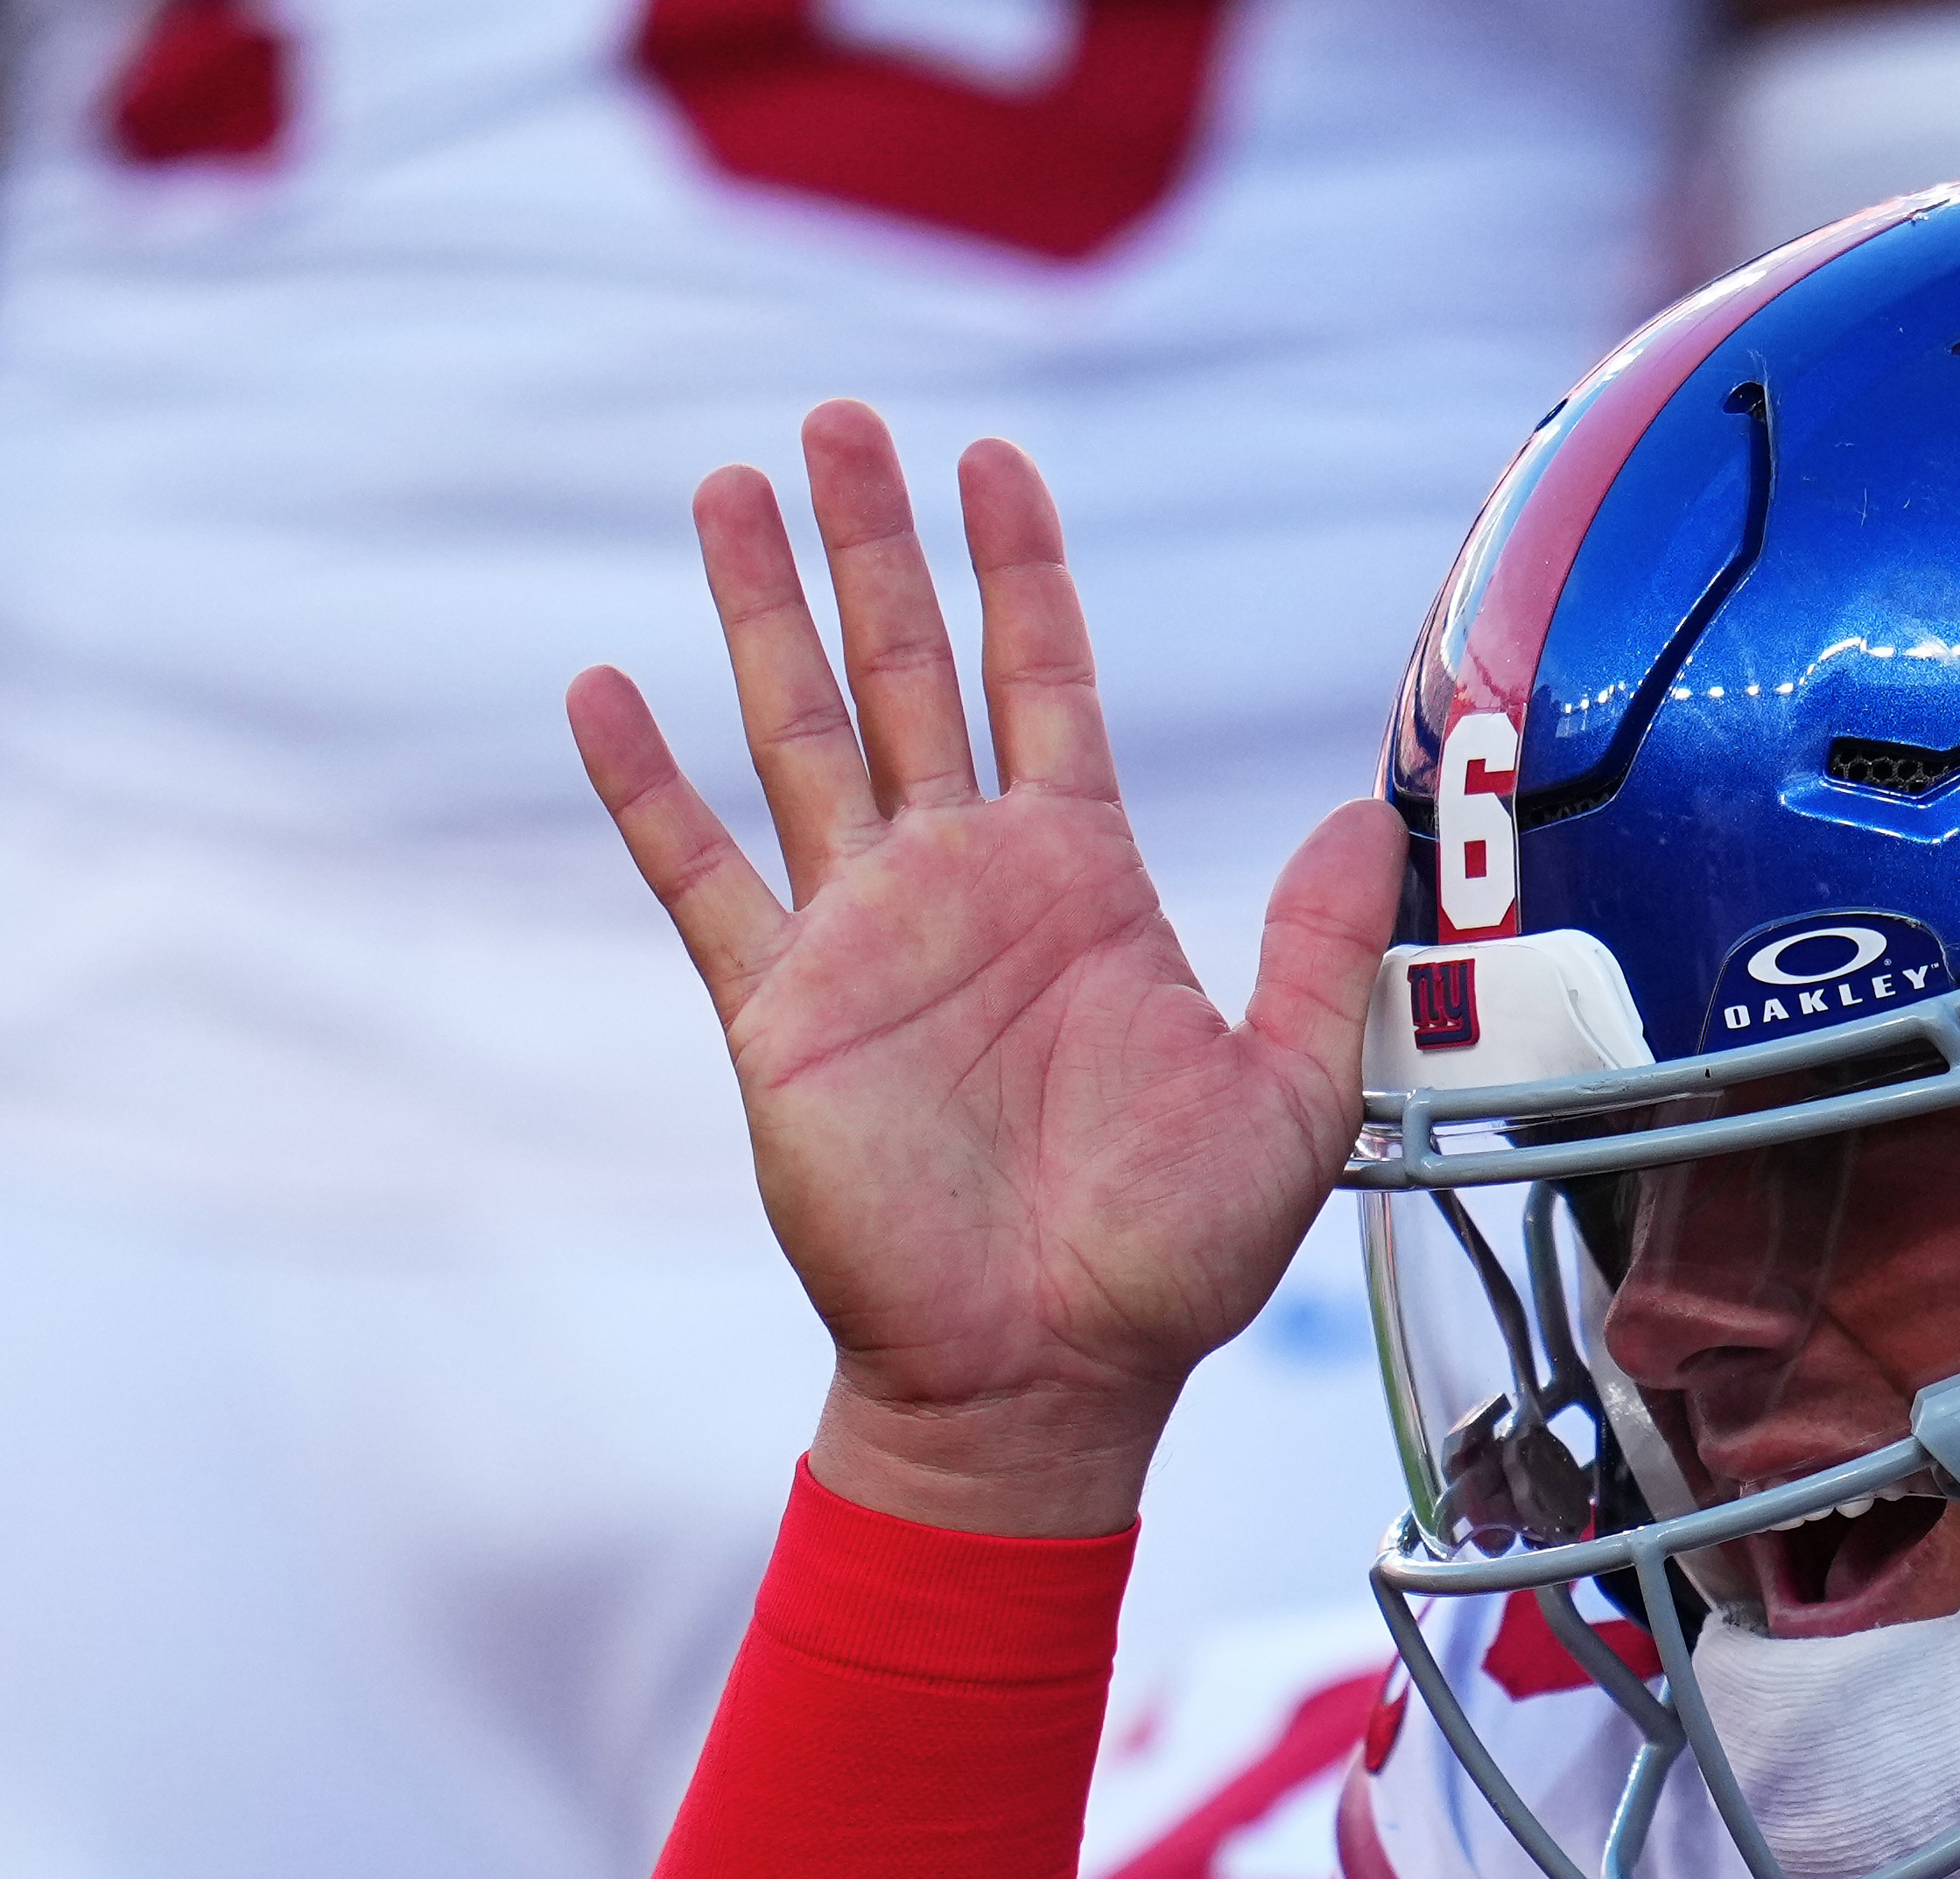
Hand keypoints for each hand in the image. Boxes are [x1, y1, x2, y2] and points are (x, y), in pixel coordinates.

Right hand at [569, 404, 1388, 1539]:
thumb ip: (1322, 953)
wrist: (1046, 1378)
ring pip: (798, 733)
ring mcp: (865, 938)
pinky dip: (646, 787)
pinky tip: (600, 691)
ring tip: (728, 487)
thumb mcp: (1295, 1098)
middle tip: (841, 420)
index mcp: (1084, 884)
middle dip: (875, 546)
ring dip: (761, 611)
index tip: (996, 461)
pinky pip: (699, 876)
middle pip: (909, 670)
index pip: (1048, 683)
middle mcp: (966, 884)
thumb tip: (1359, 815)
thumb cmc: (1172, 1262)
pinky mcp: (780, 1011)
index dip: (1021, 570)